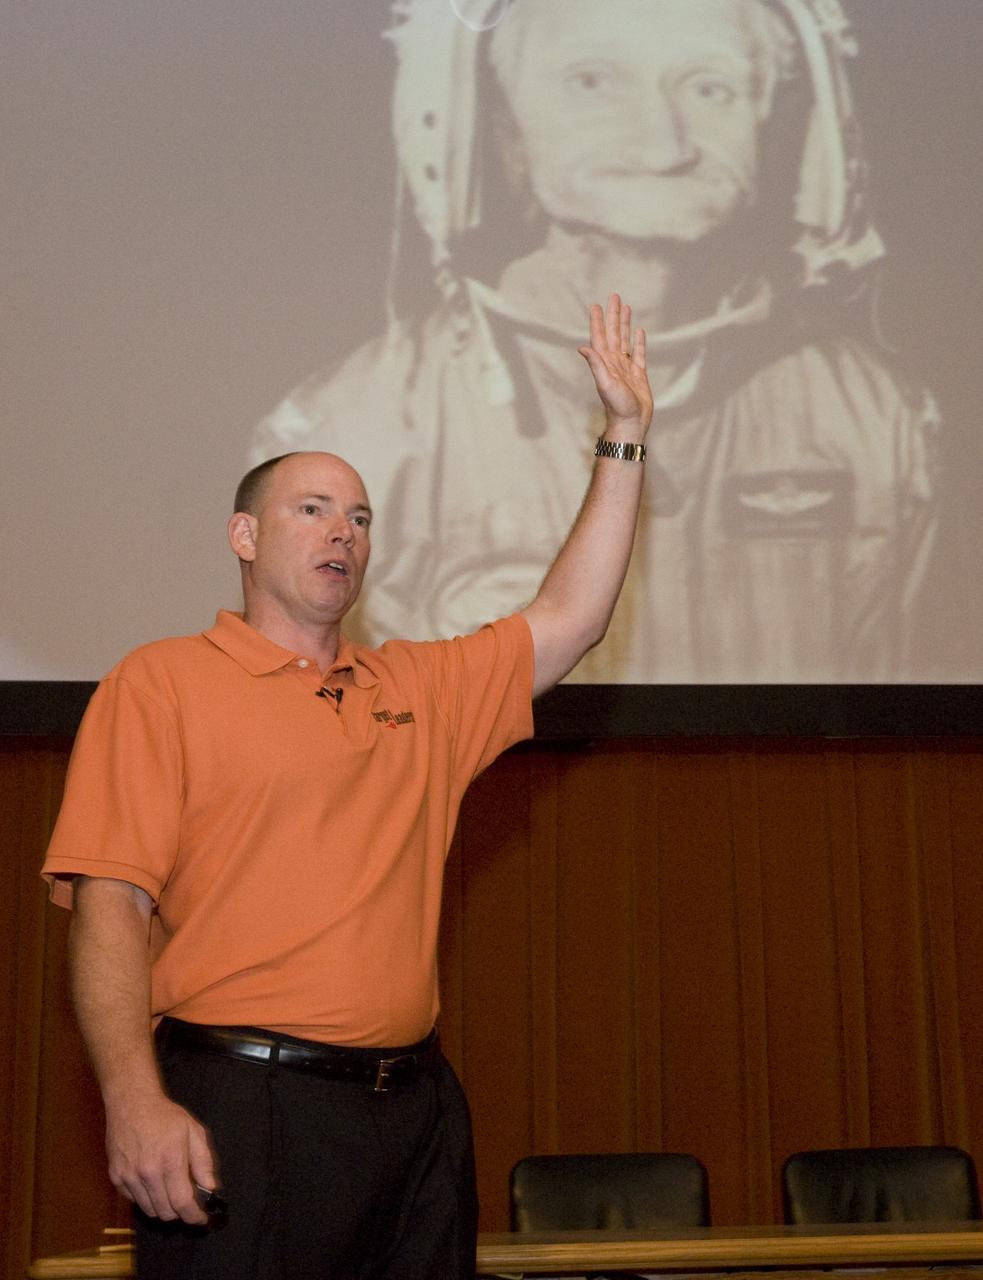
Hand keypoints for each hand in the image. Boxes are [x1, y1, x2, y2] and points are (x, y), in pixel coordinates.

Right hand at [105, 1091, 217, 1225]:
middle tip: (188, 1202)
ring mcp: (129, 1177)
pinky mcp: (116, 1177)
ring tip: (171, 1192)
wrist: (132, 1104)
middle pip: (166, 1212)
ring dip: (163, 1207)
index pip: (183, 1203)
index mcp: (170, 1160)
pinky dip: (147, 1198)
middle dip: (181, 1212)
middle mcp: (148, 1173)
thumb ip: (204, 1162)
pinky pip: (135, 1200)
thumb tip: (210, 1188)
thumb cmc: (166, 1116)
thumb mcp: (194, 1132)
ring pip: (150, 1210)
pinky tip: (153, 1182)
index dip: (194, 1216)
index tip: (201, 1218)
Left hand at [578, 293, 652, 436]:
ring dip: (625, 323)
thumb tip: (583, 348)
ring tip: (626, 307)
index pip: (600, 336)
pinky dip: (639, 341)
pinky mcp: (639, 374)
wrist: (631, 422)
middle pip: (614, 332)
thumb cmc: (617, 406)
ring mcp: (626, 367)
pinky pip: (639, 353)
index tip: (596, 305)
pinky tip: (639, 331)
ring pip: (625, 339)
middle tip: (614, 296)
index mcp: (605, 362)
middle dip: (613, 315)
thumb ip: (596, 364)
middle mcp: (614, 362)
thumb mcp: (605, 383)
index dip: (597, 321)